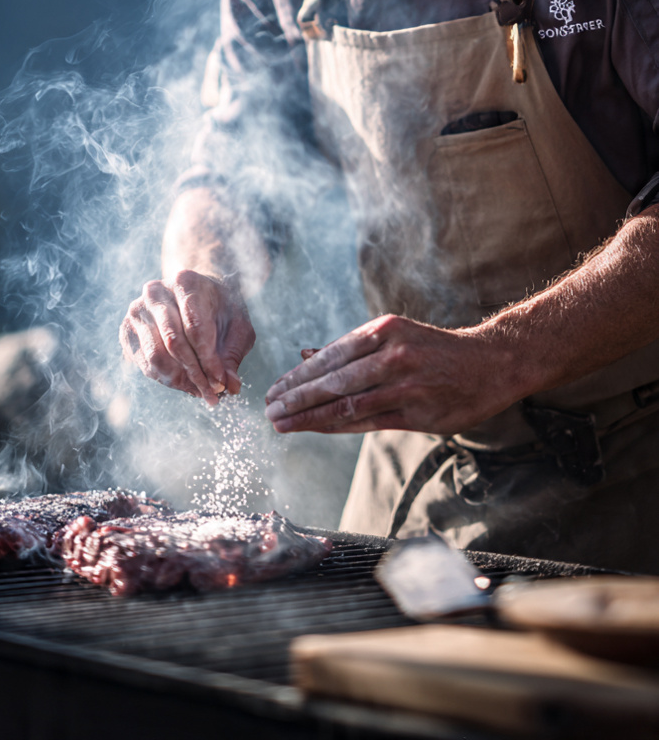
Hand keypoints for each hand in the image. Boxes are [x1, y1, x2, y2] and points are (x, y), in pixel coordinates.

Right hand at [120, 269, 255, 404]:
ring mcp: (138, 310)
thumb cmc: (218, 310)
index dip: (209, 360)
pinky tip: (184, 383)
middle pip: (174, 342)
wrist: (194, 296)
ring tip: (200, 391)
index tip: (221, 383)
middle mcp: (156, 292)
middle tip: (212, 394)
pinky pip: (145, 363)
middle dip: (195, 373)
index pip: (196, 327)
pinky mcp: (127, 329)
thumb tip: (231, 386)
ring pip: (156, 355)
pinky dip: (166, 379)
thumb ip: (233, 354)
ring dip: (180, 380)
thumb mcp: (237, 326)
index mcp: (185, 282)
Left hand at [264, 314, 515, 435]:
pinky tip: (317, 430)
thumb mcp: (394, 335)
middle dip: (296, 397)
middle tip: (269, 410)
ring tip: (283, 423)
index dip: (298, 376)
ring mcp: (406, 384)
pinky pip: (370, 422)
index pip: (330, 355)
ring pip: (347, 403)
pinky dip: (339, 426)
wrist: (491, 362)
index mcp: (384, 330)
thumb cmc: (436, 350)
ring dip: (310, 416)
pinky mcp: (418, 412)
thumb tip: (305, 353)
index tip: (274, 390)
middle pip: (333, 380)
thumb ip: (351, 348)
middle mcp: (392, 354)